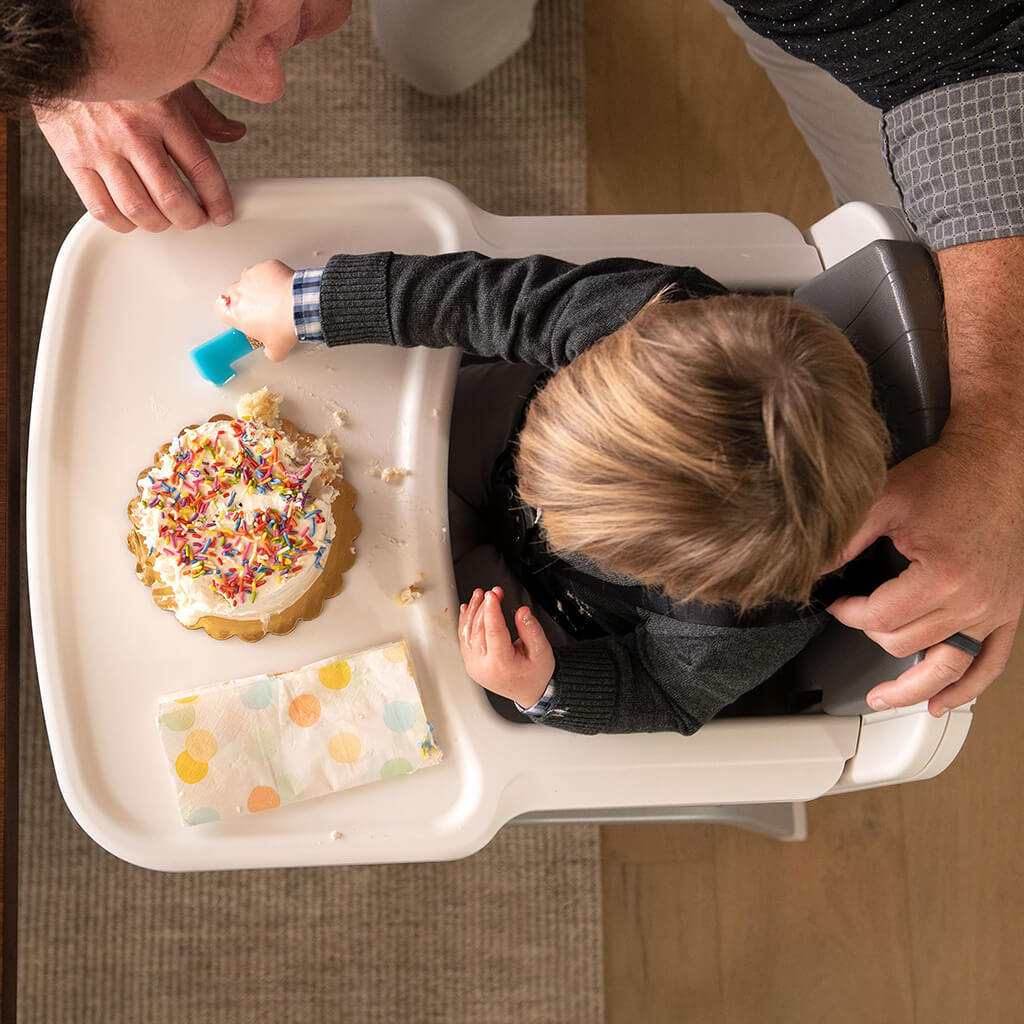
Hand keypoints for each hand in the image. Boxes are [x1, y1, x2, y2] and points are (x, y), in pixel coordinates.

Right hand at [34, 83, 244, 232]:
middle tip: (195, 219)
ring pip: (137, 209)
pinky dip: (121, 223)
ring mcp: (101, 147)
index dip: (218, 200)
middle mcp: (132, 132)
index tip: (223, 214)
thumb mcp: (170, 81)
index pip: (202, 168)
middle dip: (191, 218)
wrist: (59, 48)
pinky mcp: (73, 158)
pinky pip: (101, 208)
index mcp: (163, 111)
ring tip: (165, 218)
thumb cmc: (120, 68)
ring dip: (159, 224)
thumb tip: (235, 133)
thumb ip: (203, 113)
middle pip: (171, 197)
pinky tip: (132, 217)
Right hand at [215, 260, 297, 360]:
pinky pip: (264, 270)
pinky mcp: (264, 267)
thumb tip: (271, 352)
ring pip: (248, 279)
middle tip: (263, 307)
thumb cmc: (286, 325)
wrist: (301, 306)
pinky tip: (282, 286)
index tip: (239, 314)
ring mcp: (250, 277)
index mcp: (236, 314)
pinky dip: (271, 275)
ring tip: (275, 297)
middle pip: (234, 293)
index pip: (219, 310)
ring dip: (258, 286)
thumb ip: (268, 352)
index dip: (228, 311)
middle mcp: (239, 293)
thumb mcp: (277, 350)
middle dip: (246, 299)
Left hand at [458, 587, 554, 706]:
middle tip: (494, 592)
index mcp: (501, 665)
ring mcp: (474, 666)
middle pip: (479, 630)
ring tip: (480, 595)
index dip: (492, 610)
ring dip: (473, 611)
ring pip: (468, 633)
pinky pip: (464, 639)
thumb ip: (532, 630)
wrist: (530, 691)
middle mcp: (483, 667)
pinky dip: (465, 622)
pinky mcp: (470, 663)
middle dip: (485, 607)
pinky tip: (468, 609)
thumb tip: (522, 612)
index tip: (493, 595)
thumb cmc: (535, 673)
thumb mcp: (542, 651)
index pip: (493, 632)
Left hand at [828, 429, 1023, 716]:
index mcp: (943, 577)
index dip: (848, 613)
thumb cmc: (947, 477)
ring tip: (883, 699)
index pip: (880, 618)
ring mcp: (994, 610)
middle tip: (854, 615)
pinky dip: (966, 688)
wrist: (995, 463)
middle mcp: (973, 601)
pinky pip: (990, 664)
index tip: (837, 602)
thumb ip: (843, 539)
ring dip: (911, 688)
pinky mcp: (1008, 611)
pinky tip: (940, 703)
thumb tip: (808, 568)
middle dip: (871, 631)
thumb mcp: (883, 501)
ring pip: (944, 666)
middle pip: (906, 644)